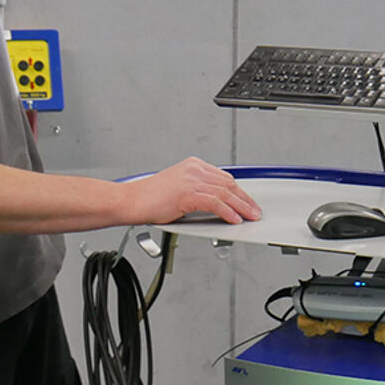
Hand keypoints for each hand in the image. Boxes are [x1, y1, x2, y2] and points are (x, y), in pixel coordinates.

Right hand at [131, 157, 262, 223]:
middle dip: (245, 199)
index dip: (239, 192)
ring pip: (225, 193)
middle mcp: (194, 169)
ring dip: (241, 207)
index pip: (224, 177)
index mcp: (193, 165)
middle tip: (254, 211)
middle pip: (228, 184)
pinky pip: (214, 203)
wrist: (130, 200)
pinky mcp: (187, 193)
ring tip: (250, 217)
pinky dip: (227, 212)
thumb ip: (198, 191)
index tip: (248, 202)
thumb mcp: (179, 188)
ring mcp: (190, 180)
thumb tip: (218, 204)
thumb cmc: (149, 198)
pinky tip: (234, 219)